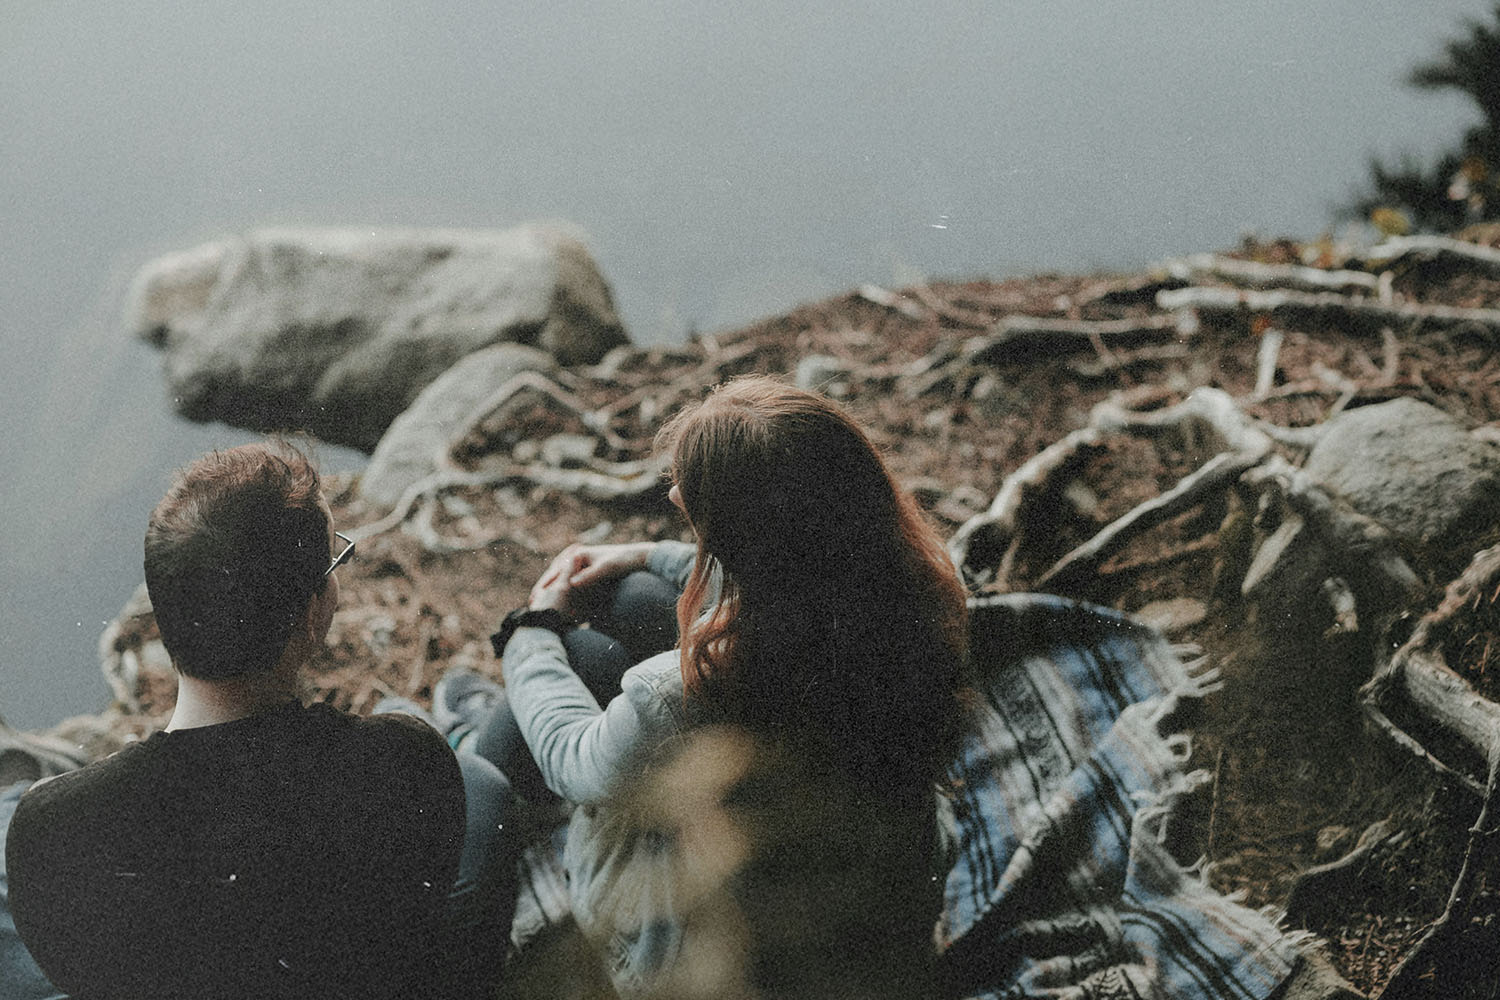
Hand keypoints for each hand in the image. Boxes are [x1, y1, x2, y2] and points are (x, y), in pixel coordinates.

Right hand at [528, 541, 653, 614]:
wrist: (639, 558)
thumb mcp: (607, 570)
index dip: (545, 587)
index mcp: (577, 553)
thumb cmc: (624, 562)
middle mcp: (576, 556)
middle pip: (554, 576)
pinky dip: (563, 593)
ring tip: (541, 607)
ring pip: (560, 580)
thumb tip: (571, 583)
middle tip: (532, 605)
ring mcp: (581, 563)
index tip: (535, 600)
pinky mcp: (587, 572)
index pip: (555, 572)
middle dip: (544, 590)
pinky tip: (560, 605)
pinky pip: (569, 583)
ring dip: (551, 593)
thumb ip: (589, 576)